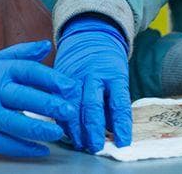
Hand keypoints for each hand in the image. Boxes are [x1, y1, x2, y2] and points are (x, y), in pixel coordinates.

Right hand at [0, 40, 78, 156]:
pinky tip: (41, 149)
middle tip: (70, 110)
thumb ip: (22, 53)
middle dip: (49, 104)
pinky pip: (4, 143)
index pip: (28, 71)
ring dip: (38, 129)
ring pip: (14, 122)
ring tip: (58, 132)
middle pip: (23, 97)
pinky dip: (24, 148)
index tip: (71, 87)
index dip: (51, 79)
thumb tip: (47, 45)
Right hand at [54, 15, 131, 152]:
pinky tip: (66, 131)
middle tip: (95, 147)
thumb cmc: (108, 64)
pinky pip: (58, 100)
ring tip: (80, 144)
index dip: (121, 125)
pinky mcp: (60, 76)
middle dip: (93, 129)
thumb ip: (114, 104)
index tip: (123, 142)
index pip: (119, 103)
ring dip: (75, 128)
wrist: (90, 35)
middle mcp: (93, 75)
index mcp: (114, 74)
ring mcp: (75, 75)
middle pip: (92, 105)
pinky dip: (62, 117)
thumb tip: (113, 132)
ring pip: (73, 104)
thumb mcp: (119, 78)